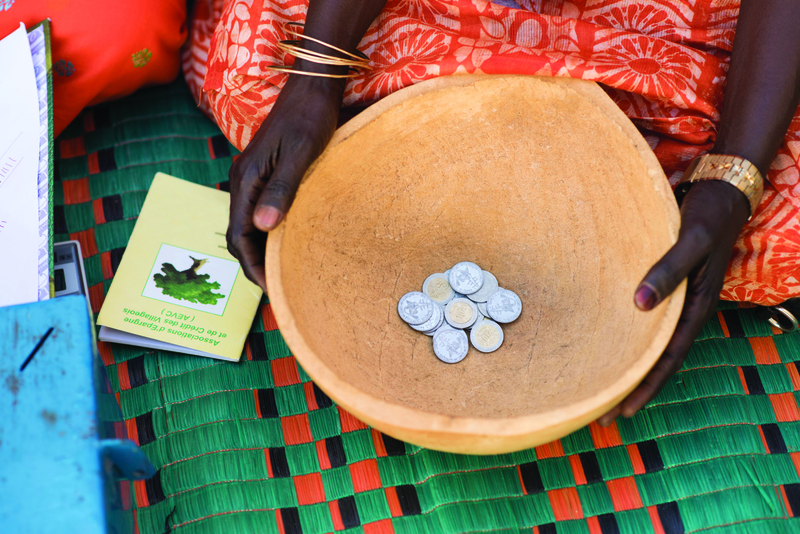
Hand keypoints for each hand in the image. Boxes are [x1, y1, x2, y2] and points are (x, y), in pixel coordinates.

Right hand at [226, 75, 344, 290]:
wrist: (311, 88)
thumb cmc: (310, 118)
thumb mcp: (300, 155)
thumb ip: (281, 190)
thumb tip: (264, 226)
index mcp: (247, 179)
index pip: (239, 235)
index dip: (251, 265)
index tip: (270, 287)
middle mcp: (242, 180)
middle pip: (239, 233)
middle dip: (253, 263)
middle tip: (277, 288)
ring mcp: (251, 176)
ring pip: (247, 223)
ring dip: (260, 249)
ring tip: (280, 271)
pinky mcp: (263, 172)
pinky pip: (256, 210)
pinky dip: (266, 232)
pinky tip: (284, 241)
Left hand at [598, 179, 750, 425]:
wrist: (722, 190)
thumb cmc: (707, 215)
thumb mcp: (691, 241)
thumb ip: (667, 269)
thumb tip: (639, 305)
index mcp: (696, 307)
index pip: (669, 358)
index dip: (647, 386)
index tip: (623, 411)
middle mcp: (686, 309)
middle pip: (658, 358)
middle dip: (633, 387)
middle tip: (602, 413)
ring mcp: (676, 299)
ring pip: (651, 342)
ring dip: (629, 364)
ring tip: (601, 385)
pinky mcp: (665, 284)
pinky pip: (647, 321)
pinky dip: (629, 337)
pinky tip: (608, 340)